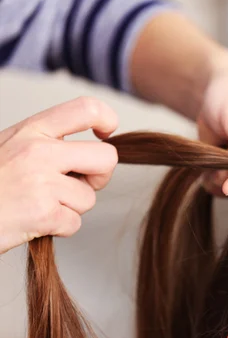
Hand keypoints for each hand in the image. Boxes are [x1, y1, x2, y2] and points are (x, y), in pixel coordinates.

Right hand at [0, 97, 118, 253]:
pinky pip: (74, 224)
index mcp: (32, 130)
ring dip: (70, 207)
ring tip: (38, 205)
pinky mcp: (42, 213)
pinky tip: (33, 222)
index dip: (107, 119)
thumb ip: (46, 143)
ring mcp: (41, 182)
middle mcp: (39, 151)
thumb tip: (91, 153)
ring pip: (88, 197)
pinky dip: (58, 228)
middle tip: (81, 183)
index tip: (105, 134)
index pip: (86, 109)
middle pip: (107, 158)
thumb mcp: (9, 146)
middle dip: (101, 176)